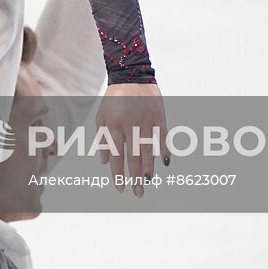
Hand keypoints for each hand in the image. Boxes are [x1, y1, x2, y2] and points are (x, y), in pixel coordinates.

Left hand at [95, 83, 167, 197]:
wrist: (131, 75)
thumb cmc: (114, 98)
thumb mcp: (101, 116)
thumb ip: (102, 139)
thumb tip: (104, 162)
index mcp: (113, 125)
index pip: (117, 155)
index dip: (118, 174)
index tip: (120, 189)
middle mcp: (130, 124)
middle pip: (133, 156)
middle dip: (135, 177)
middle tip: (137, 193)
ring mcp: (145, 120)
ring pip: (148, 149)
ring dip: (149, 168)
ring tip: (147, 183)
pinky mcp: (158, 116)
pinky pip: (163, 135)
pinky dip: (164, 149)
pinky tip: (165, 163)